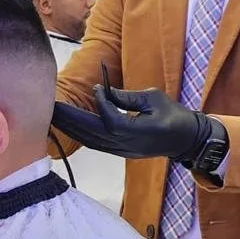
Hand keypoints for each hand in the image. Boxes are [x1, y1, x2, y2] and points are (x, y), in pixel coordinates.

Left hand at [52, 83, 217, 165]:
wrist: (186, 140)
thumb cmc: (174, 115)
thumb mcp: (154, 98)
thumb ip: (127, 96)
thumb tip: (103, 92)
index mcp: (137, 131)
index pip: (110, 118)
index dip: (101, 102)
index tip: (97, 86)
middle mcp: (125, 144)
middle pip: (91, 134)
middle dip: (71, 119)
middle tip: (52, 105)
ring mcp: (121, 151)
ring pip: (90, 141)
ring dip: (71, 128)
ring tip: (55, 115)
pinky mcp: (119, 152)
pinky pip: (95, 144)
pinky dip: (81, 134)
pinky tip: (70, 125)